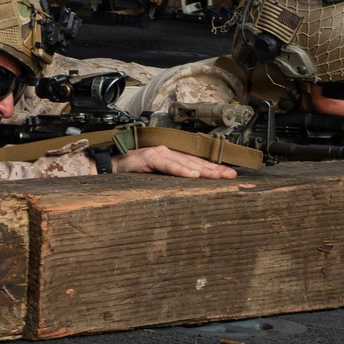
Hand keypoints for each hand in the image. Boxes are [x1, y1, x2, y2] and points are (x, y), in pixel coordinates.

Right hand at [113, 145, 237, 178]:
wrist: (111, 165)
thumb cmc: (134, 173)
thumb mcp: (157, 177)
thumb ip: (172, 180)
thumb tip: (192, 191)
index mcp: (173, 157)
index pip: (198, 163)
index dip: (214, 168)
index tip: (230, 174)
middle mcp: (169, 152)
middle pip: (196, 162)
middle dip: (215, 169)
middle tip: (232, 175)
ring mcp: (160, 153)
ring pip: (186, 162)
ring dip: (204, 170)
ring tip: (218, 176)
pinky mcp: (149, 158)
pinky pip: (167, 165)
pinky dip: (180, 170)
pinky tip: (192, 176)